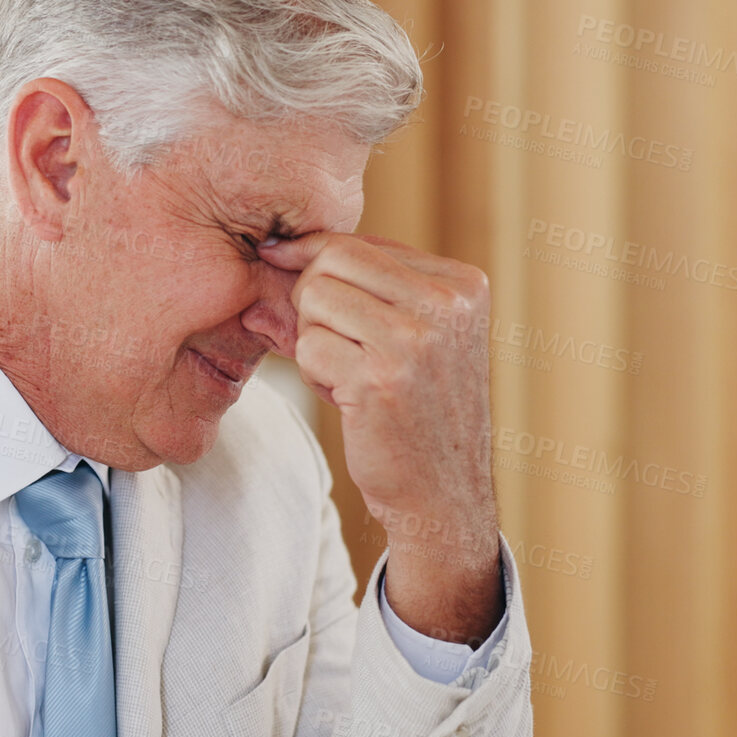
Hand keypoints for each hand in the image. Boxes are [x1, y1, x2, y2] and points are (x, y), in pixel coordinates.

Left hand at [257, 232, 502, 643]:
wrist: (443, 494)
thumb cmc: (417, 409)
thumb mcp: (417, 333)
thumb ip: (366, 286)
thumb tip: (273, 250)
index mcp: (462, 283)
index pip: (360, 242)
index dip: (318, 267)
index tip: (310, 302)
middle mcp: (447, 304)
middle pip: (332, 260)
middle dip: (312, 300)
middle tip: (332, 344)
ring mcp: (416, 340)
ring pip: (315, 299)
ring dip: (314, 340)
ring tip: (349, 374)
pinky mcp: (380, 378)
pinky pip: (308, 346)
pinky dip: (314, 375)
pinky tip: (348, 399)